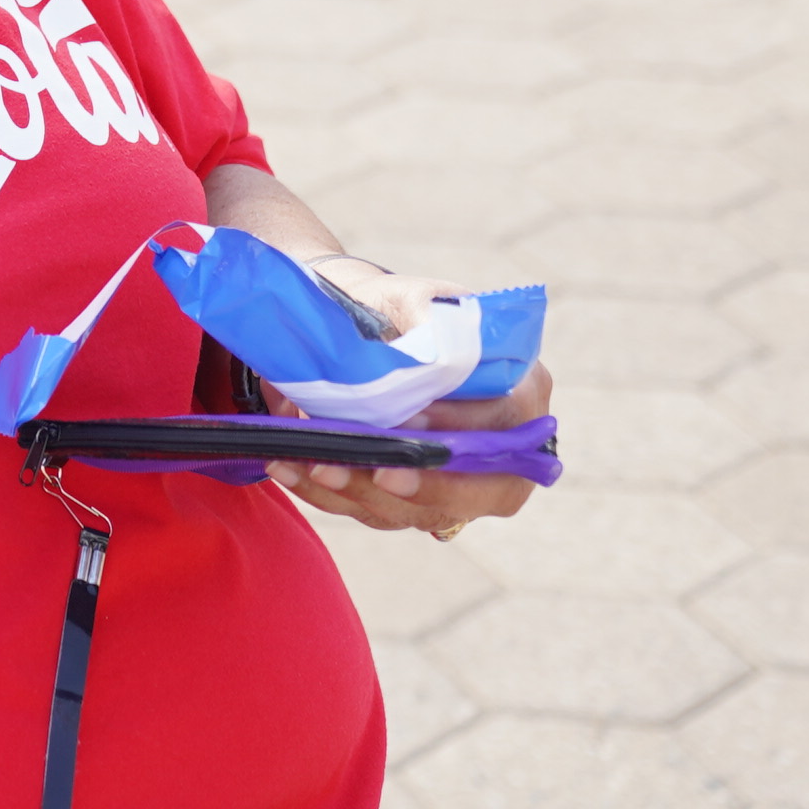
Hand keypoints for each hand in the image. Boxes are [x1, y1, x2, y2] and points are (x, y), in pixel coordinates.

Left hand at [259, 263, 553, 539]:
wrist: (355, 328)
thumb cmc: (394, 309)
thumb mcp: (413, 298)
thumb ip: (427, 318)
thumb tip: (434, 353)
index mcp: (520, 386)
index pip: (510, 422)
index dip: (466, 427)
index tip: (416, 419)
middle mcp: (503, 446)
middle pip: (483, 489)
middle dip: (426, 484)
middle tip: (377, 470)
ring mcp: (460, 482)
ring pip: (423, 510)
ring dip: (365, 491)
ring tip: (316, 463)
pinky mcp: (413, 502)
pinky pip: (377, 511)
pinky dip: (330, 494)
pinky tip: (289, 467)